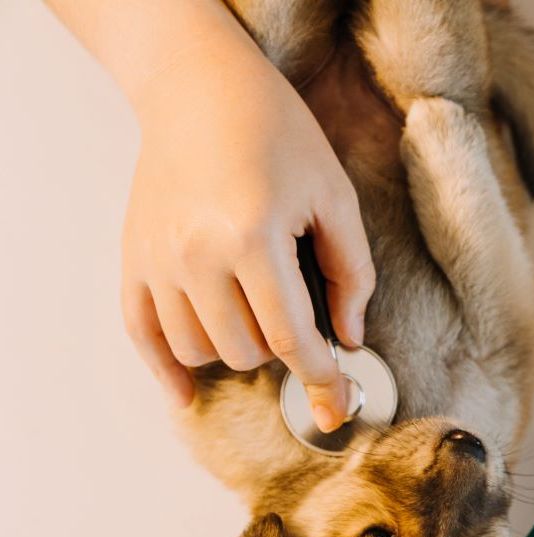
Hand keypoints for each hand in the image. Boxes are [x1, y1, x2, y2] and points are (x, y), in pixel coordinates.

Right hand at [119, 38, 373, 430]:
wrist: (201, 88)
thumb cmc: (277, 134)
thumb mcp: (334, 197)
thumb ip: (350, 273)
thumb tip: (349, 339)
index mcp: (253, 236)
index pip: (291, 336)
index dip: (322, 377)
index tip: (338, 401)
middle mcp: (196, 254)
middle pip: (245, 350)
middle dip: (281, 350)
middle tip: (295, 317)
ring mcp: (157, 258)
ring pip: (198, 350)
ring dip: (236, 350)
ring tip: (254, 316)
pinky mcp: (132, 257)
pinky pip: (141, 335)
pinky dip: (166, 369)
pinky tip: (186, 394)